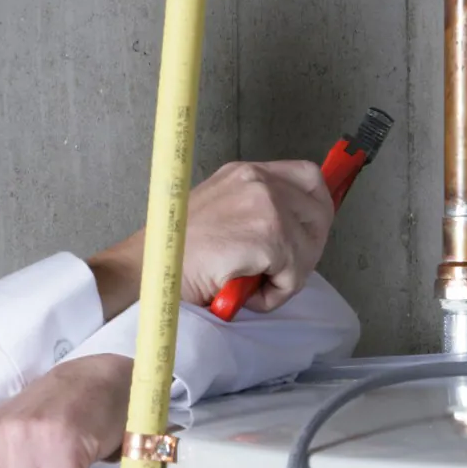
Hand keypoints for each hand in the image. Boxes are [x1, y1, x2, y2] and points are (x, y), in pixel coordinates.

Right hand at [178, 160, 333, 311]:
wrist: (147, 270)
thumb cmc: (175, 253)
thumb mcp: (219, 214)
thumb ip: (253, 213)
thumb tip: (293, 235)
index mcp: (245, 173)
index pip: (307, 176)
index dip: (316, 208)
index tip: (309, 234)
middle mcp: (258, 179)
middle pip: (319, 210)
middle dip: (308, 248)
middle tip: (281, 273)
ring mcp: (265, 204)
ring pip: (309, 247)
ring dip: (287, 277)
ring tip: (253, 287)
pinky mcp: (269, 235)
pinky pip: (293, 276)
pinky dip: (274, 294)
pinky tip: (243, 294)